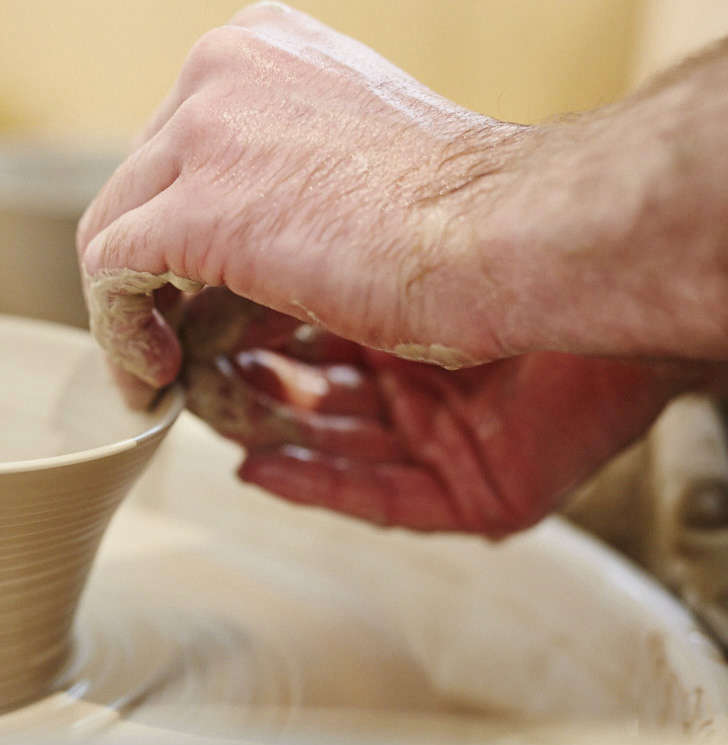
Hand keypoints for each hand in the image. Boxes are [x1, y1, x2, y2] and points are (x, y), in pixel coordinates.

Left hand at [78, 1, 523, 394]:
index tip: (188, 286)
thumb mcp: (353, 149)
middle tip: (169, 337)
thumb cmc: (460, 209)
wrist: (504, 233)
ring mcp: (200, 131)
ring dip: (130, 308)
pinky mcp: (191, 210)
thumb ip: (283, 159)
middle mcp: (221, 66)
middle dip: (149, 267)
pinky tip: (155, 376)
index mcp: (262, 44)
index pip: (177, 140)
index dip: (174, 220)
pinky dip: (122, 335)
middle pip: (138, 183)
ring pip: (111, 230)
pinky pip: (111, 278)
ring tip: (160, 366)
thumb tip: (236, 219)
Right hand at [179, 288, 704, 535]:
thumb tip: (184, 273)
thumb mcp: (340, 243)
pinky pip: (386, 500)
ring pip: (338, 449)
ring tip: (214, 422)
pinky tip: (260, 470)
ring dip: (271, 437)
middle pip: (311, 393)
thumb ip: (269, 267)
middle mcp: (424, 365)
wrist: (579, 264)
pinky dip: (318, 486)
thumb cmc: (478, 231)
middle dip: (244, 390)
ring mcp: (454, 430)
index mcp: (398, 298)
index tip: (177, 329)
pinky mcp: (483, 485)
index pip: (296, 326)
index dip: (235, 333)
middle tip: (183, 380)